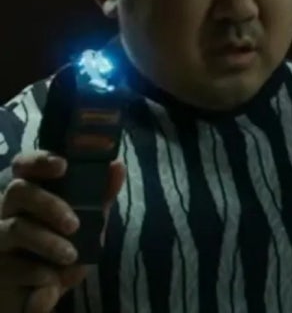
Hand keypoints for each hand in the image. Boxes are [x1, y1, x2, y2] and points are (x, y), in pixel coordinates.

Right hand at [0, 150, 124, 312]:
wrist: (42, 295)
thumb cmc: (63, 248)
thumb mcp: (86, 222)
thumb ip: (100, 196)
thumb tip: (117, 166)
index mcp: (30, 194)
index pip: (24, 166)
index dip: (39, 160)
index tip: (63, 164)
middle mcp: (8, 211)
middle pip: (18, 191)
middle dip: (49, 204)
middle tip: (74, 224)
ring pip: (16, 228)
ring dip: (48, 243)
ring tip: (71, 256)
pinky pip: (14, 267)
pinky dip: (39, 275)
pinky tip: (52, 283)